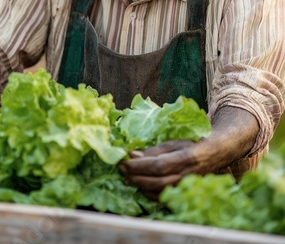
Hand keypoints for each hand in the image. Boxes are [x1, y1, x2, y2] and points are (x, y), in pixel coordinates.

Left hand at [119, 106, 258, 198]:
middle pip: (157, 181)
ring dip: (140, 186)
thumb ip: (154, 150)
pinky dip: (149, 193)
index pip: (158, 165)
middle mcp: (187, 175)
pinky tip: (141, 185)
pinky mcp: (184, 191)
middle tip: (122, 170)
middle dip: (136, 177)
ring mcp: (186, 185)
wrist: (216, 153)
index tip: (124, 162)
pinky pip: (164, 197)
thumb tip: (132, 154)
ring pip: (159, 191)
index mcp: (185, 158)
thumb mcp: (174, 141)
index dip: (139, 166)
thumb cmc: (193, 143)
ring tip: (128, 177)